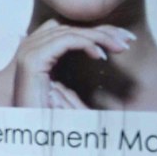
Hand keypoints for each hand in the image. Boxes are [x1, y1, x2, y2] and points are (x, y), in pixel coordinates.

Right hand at [7, 20, 133, 108]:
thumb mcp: (63, 88)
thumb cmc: (47, 115)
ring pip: (71, 32)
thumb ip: (70, 68)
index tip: (122, 38)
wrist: (31, 129)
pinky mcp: (33, 59)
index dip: (96, 29)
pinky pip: (66, 41)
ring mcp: (28, 52)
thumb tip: (95, 50)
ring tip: (121, 48)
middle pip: (70, 26)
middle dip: (103, 30)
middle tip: (128, 39)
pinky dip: (87, 44)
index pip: (68, 28)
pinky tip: (101, 56)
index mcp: (34, 50)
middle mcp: (28, 46)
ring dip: (100, 37)